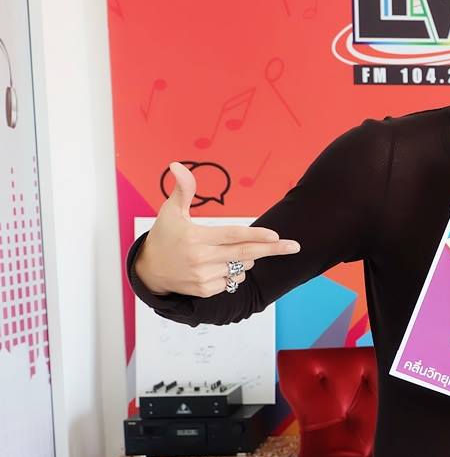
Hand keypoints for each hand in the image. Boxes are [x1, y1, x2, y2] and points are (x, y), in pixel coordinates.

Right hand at [133, 162, 300, 296]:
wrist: (148, 271)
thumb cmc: (163, 237)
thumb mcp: (170, 212)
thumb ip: (183, 190)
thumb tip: (178, 165)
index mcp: (195, 237)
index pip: (233, 235)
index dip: (256, 235)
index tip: (276, 236)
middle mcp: (201, 258)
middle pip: (245, 253)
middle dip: (273, 249)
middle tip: (294, 246)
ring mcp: (203, 276)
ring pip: (241, 266)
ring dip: (244, 258)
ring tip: (222, 252)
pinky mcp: (205, 290)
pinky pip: (233, 280)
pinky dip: (233, 272)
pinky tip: (216, 267)